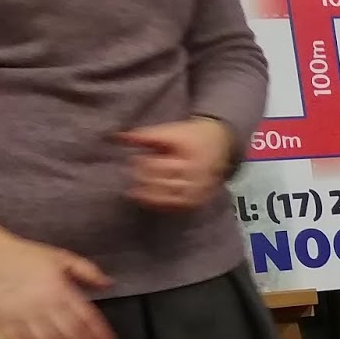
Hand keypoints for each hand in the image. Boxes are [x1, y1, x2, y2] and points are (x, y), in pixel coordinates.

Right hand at [0, 222, 115, 338]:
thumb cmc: (26, 255)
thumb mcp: (61, 256)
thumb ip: (87, 271)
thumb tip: (109, 284)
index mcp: (62, 291)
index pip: (87, 318)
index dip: (100, 335)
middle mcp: (46, 305)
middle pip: (70, 335)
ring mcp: (23, 315)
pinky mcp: (3, 321)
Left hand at [114, 117, 234, 211]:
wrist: (221, 143)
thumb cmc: (193, 136)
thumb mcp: (170, 131)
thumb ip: (145, 135)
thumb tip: (118, 137)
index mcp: (190, 161)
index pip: (158, 167)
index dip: (142, 164)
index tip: (135, 159)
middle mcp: (197, 180)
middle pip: (163, 184)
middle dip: (144, 179)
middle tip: (133, 174)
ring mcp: (199, 193)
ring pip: (169, 199)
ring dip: (150, 196)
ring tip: (136, 191)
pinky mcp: (199, 201)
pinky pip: (177, 207)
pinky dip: (161, 205)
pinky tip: (150, 200)